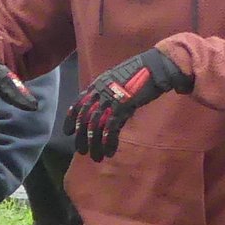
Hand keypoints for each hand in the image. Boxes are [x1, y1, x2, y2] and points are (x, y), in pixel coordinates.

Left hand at [69, 45, 192, 161]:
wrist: (156, 67)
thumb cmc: (140, 73)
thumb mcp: (116, 80)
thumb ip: (107, 92)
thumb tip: (102, 108)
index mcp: (97, 85)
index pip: (78, 104)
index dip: (71, 119)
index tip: (68, 132)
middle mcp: (100, 92)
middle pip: (84, 119)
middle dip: (81, 137)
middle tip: (81, 151)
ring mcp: (110, 99)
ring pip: (95, 126)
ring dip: (94, 144)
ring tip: (96, 157)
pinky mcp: (122, 106)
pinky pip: (111, 128)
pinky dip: (108, 142)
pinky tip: (109, 152)